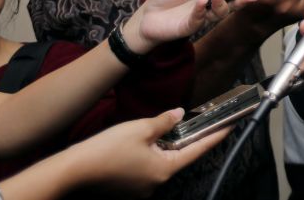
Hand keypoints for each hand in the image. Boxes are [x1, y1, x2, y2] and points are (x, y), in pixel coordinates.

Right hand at [64, 108, 229, 195]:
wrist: (72, 171)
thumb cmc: (107, 149)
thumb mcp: (141, 128)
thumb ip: (165, 121)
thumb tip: (179, 114)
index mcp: (165, 169)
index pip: (198, 150)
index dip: (216, 136)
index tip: (230, 126)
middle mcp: (157, 183)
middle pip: (179, 157)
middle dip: (186, 140)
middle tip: (196, 121)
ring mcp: (141, 189)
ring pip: (162, 162)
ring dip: (165, 147)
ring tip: (163, 130)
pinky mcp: (128, 189)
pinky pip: (146, 169)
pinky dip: (150, 155)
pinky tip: (142, 143)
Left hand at [124, 0, 258, 52]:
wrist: (147, 14)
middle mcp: (210, 5)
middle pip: (233, 4)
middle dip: (244, 0)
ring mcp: (202, 16)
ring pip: (219, 13)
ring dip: (221, 3)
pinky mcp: (191, 25)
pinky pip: (200, 17)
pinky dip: (202, 9)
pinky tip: (201, 2)